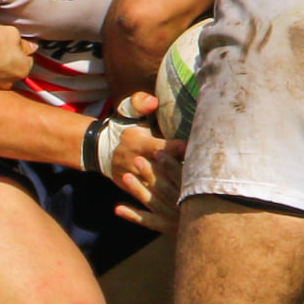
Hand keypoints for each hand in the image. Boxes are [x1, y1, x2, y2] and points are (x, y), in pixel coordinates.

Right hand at [0, 21, 35, 88]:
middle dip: (10, 58)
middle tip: (0, 44)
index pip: (28, 59)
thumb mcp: (13, 34)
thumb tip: (32, 46)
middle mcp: (10, 82)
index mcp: (23, 69)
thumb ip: (24, 43)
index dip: (22, 49)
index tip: (15, 42)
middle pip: (14, 68)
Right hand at [106, 92, 186, 232]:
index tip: (190, 148)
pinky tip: (183, 202)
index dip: (174, 148)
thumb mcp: (128, 111)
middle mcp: (134, 162)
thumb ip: (140, 103)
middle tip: (201, 173)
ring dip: (175, 189)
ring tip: (196, 190)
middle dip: (179, 172)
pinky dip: (166, 200)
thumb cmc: (126, 128)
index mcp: (138, 142)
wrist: (102, 151)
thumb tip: (153, 101)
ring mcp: (133, 178)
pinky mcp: (132, 190)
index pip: (159, 147)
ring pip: (157, 187)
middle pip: (160, 170)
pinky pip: (150, 198)